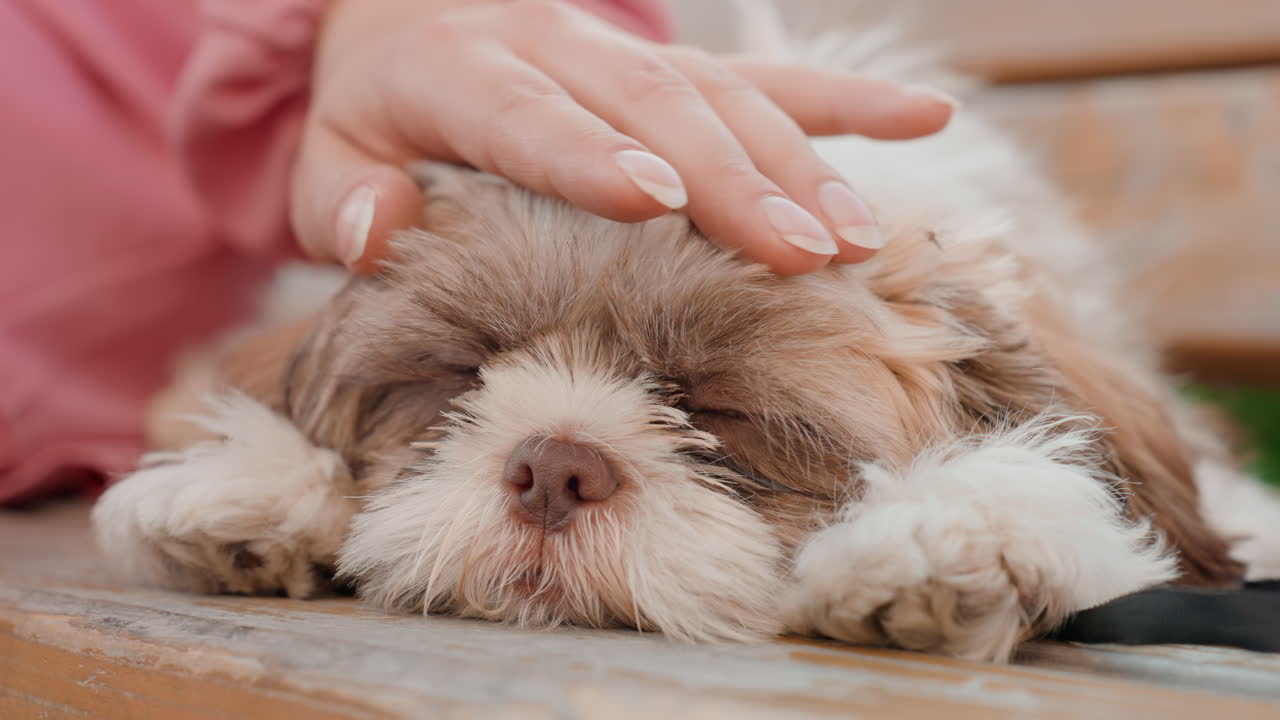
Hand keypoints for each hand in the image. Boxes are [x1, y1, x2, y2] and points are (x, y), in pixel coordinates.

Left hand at [293, 0, 955, 274]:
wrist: (413, 11)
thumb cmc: (372, 109)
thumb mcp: (329, 152)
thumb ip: (345, 199)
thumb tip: (381, 235)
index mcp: (460, 75)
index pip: (533, 117)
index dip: (593, 156)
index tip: (660, 199)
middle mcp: (560, 51)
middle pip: (659, 108)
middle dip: (734, 180)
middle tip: (805, 254)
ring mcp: (628, 52)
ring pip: (727, 96)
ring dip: (799, 163)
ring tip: (857, 239)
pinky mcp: (674, 65)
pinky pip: (766, 72)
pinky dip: (844, 101)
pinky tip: (924, 121)